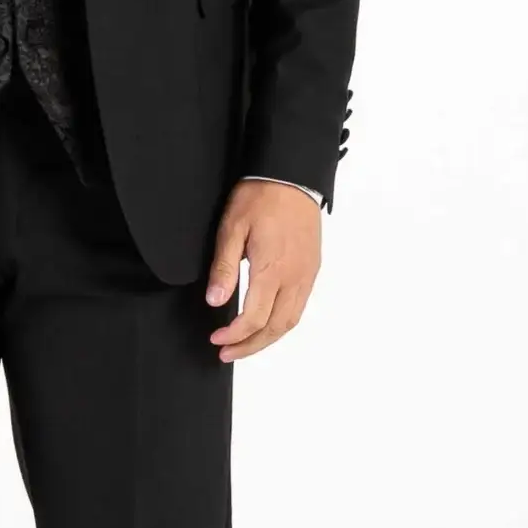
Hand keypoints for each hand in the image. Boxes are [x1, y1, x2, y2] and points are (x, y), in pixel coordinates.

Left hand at [204, 179, 321, 361]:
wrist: (293, 174)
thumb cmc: (261, 195)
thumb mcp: (232, 228)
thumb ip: (224, 268)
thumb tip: (216, 301)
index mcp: (273, 269)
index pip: (254, 318)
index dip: (234, 336)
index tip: (216, 340)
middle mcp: (295, 277)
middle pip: (275, 328)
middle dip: (251, 346)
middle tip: (227, 353)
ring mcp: (307, 274)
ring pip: (291, 321)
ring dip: (267, 338)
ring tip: (246, 345)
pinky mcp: (312, 268)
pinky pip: (300, 306)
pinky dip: (282, 323)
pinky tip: (267, 323)